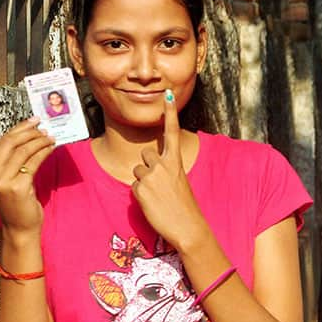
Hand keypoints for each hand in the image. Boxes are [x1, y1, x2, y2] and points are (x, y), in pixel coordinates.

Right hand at [0, 117, 55, 234]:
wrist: (19, 226)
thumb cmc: (17, 201)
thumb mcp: (8, 178)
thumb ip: (11, 160)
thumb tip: (30, 134)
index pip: (2, 141)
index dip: (19, 128)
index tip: (34, 121)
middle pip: (11, 142)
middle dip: (30, 132)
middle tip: (44, 127)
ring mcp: (1, 181)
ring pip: (23, 151)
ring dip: (40, 141)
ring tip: (51, 137)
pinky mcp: (17, 187)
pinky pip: (33, 162)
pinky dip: (44, 152)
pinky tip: (51, 148)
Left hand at [130, 90, 207, 248]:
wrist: (187, 227)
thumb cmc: (185, 206)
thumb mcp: (179, 182)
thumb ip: (166, 170)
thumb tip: (148, 170)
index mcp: (177, 161)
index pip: (171, 132)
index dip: (170, 113)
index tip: (168, 94)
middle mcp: (163, 164)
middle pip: (145, 154)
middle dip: (148, 167)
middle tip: (160, 185)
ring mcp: (151, 176)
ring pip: (137, 171)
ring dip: (144, 183)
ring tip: (157, 197)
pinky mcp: (140, 189)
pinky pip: (134, 187)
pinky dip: (141, 197)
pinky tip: (152, 204)